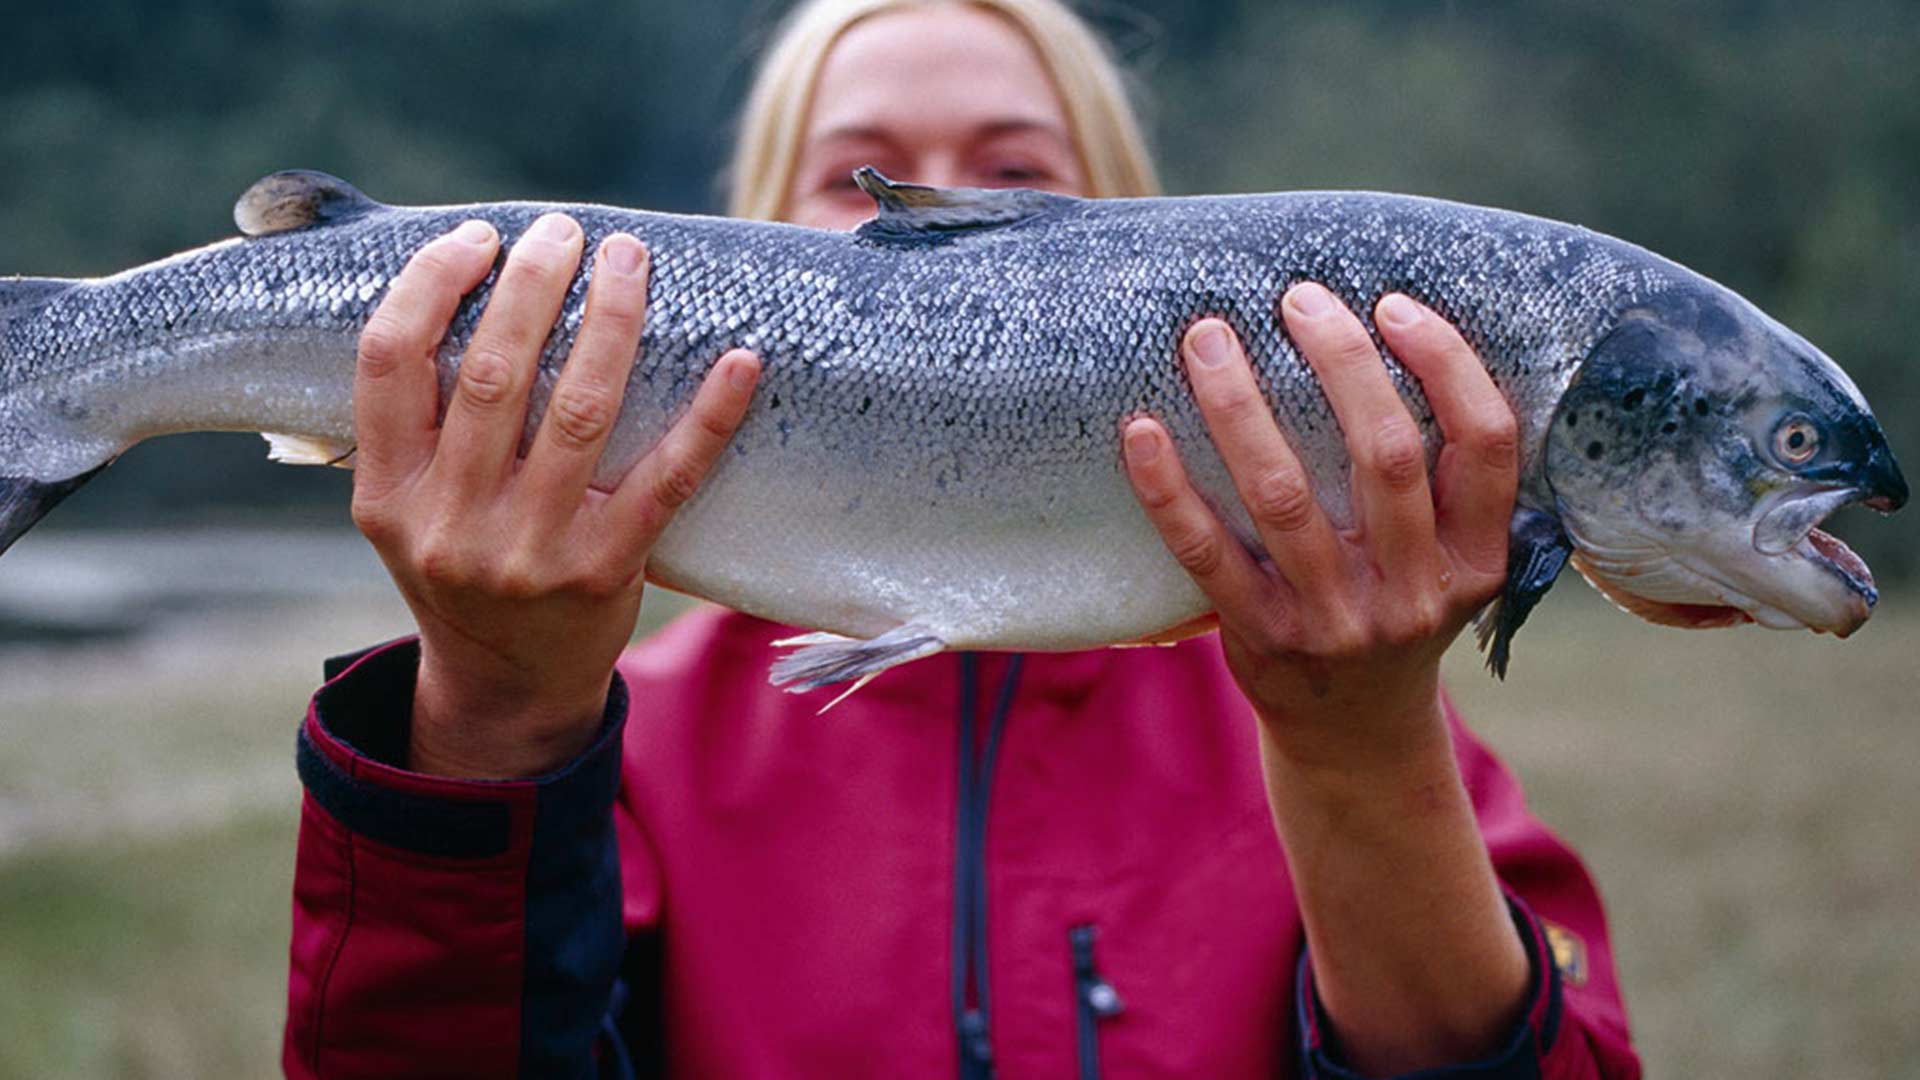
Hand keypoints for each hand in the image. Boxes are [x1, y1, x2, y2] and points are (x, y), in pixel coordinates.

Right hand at [350, 214, 759, 777]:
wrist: (506, 688)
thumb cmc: (462, 567)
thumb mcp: (405, 509)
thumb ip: (418, 423)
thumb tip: (462, 285)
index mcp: (387, 493)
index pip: (389, 362)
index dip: (430, 285)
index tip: (478, 239)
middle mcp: (450, 523)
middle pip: (493, 373)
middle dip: (533, 285)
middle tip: (567, 231)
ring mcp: (529, 551)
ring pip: (579, 410)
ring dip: (610, 321)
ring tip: (629, 261)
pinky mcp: (604, 573)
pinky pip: (667, 477)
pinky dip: (708, 415)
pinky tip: (740, 361)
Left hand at [1124, 284, 1530, 1070]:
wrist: (1355, 738)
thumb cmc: (1393, 610)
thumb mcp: (1448, 561)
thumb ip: (1438, 480)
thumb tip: (1380, 330)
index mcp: (1477, 559)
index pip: (1486, 443)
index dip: (1446, 364)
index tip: (1395, 304)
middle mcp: (1416, 592)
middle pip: (1384, 455)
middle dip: (1340, 361)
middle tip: (1296, 298)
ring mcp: (1336, 621)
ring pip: (1284, 494)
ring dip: (1240, 405)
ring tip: (1208, 337)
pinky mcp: (1262, 641)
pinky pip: (1205, 552)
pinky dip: (1169, 488)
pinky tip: (1141, 431)